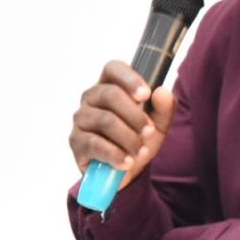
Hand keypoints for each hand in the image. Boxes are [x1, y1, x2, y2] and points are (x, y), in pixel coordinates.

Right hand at [70, 61, 177, 189]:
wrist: (125, 171)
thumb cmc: (138, 139)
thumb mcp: (159, 124)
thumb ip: (165, 107)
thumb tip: (162, 92)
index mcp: (110, 86)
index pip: (112, 68)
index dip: (129, 78)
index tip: (145, 95)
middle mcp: (91, 98)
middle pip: (109, 94)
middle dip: (135, 115)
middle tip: (149, 132)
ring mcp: (81, 119)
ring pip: (105, 120)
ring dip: (128, 137)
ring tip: (140, 151)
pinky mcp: (75, 142)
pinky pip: (94, 144)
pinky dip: (114, 154)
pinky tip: (126, 162)